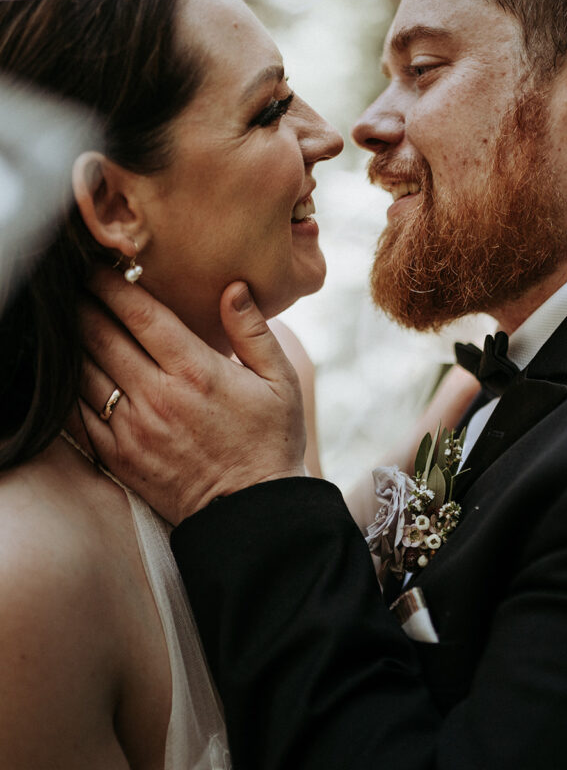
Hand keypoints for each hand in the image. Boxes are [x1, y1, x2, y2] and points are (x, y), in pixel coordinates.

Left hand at [75, 269, 305, 523]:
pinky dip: (69, 387)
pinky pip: (79, 413)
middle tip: (75, 286)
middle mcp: (157, 395)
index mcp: (195, 370)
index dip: (112, 286)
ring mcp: (133, 427)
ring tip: (71, 322)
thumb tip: (234, 288)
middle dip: (84, 305)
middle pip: (101, 336)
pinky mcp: (118, 455)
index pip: (140, 315)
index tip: (99, 268)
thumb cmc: (270, 442)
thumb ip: (254, 331)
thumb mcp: (281, 381)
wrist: (251, 514)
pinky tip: (71, 371)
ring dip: (73, 342)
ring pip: (84, 372)